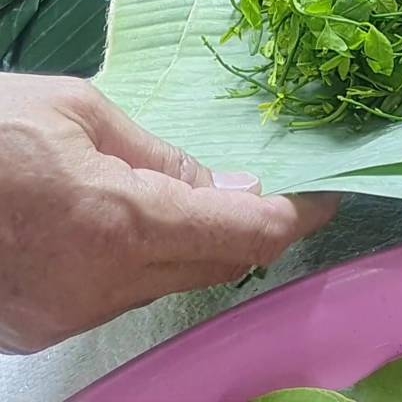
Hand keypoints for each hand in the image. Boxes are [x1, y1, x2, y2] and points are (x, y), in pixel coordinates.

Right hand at [0, 74, 337, 352]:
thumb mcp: (75, 112)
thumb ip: (160, 156)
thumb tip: (224, 185)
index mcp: (119, 222)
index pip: (245, 236)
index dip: (296, 218)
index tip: (325, 198)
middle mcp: (101, 285)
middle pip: (216, 267)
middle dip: (249, 230)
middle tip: (259, 190)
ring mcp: (66, 316)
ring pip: (168, 284)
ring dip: (190, 246)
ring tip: (178, 198)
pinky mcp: (38, 328)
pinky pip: (118, 296)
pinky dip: (138, 264)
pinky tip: (119, 226)